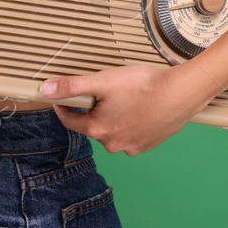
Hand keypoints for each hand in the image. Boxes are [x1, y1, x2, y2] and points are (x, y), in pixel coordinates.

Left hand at [41, 63, 207, 156]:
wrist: (181, 94)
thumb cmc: (144, 86)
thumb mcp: (103, 80)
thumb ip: (72, 86)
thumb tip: (45, 90)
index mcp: (98, 129)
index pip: (70, 120)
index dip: (64, 107)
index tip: (62, 99)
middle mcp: (113, 144)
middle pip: (95, 125)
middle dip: (97, 109)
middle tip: (108, 91)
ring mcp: (132, 147)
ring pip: (115, 130)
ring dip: (116, 117)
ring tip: (129, 98)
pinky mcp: (149, 144)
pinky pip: (132, 134)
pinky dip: (133, 123)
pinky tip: (143, 108)